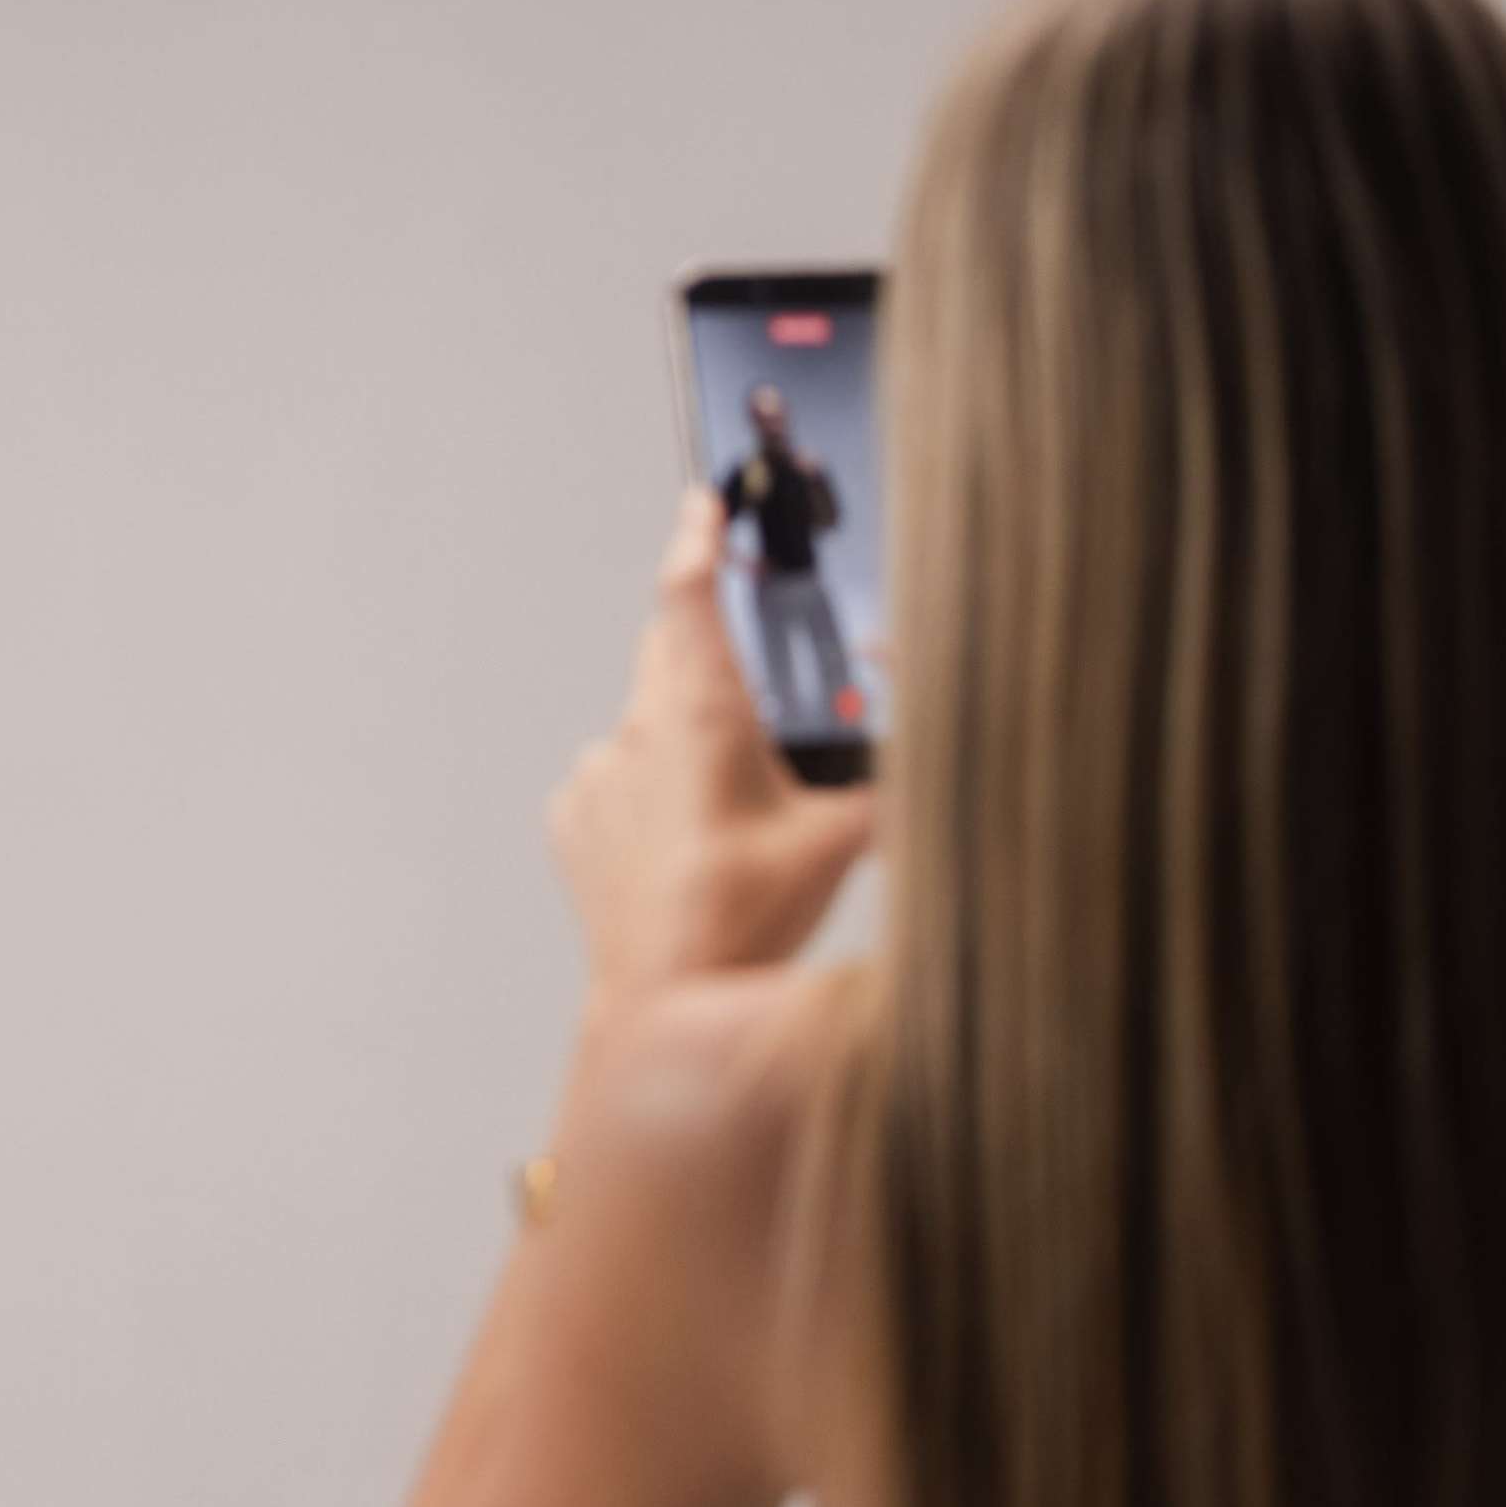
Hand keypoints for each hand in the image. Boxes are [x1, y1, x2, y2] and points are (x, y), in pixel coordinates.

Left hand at [546, 486, 875, 998]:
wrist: (666, 1003)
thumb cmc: (748, 921)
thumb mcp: (846, 840)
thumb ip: (895, 777)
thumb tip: (933, 742)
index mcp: (701, 714)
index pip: (687, 592)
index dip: (697, 537)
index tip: (704, 503)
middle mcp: (637, 731)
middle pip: (668, 651)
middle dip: (707, 643)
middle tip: (750, 661)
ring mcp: (596, 776)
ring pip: (645, 719)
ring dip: (685, 733)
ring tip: (732, 796)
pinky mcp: (573, 820)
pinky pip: (615, 777)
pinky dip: (650, 788)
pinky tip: (689, 838)